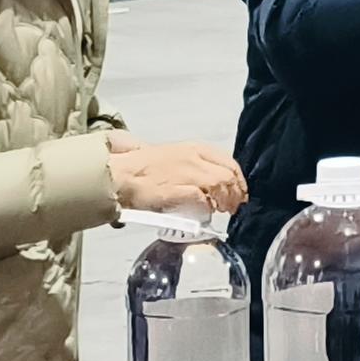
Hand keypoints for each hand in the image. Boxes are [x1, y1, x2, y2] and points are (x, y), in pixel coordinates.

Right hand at [108, 136, 247, 218]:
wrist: (120, 174)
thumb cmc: (143, 169)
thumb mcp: (174, 158)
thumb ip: (195, 167)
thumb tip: (213, 184)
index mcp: (194, 148)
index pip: (229, 163)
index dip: (238, 180)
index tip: (240, 193)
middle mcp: (193, 158)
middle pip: (228, 176)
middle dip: (235, 193)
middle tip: (233, 207)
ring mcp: (185, 173)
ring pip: (220, 187)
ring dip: (224, 201)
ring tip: (222, 211)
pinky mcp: (176, 190)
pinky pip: (202, 200)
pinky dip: (207, 207)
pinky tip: (204, 212)